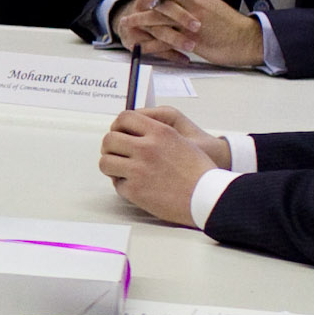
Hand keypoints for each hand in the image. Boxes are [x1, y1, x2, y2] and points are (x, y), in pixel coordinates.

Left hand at [97, 104, 230, 224]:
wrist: (208, 196)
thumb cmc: (199, 170)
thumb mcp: (181, 140)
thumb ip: (157, 133)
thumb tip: (133, 131)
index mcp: (160, 132)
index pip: (124, 118)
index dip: (118, 126)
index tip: (121, 134)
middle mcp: (146, 148)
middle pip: (109, 139)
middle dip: (110, 147)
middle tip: (117, 155)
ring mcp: (138, 170)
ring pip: (105, 162)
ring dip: (112, 166)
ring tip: (122, 171)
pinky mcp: (135, 190)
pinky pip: (116, 184)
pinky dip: (123, 185)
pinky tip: (136, 186)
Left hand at [120, 0, 264, 68]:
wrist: (248, 39)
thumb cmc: (232, 25)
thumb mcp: (213, 6)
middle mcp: (194, 2)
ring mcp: (192, 19)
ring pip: (160, 12)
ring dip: (140, 16)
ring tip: (127, 21)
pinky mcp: (191, 37)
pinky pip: (166, 36)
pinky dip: (150, 38)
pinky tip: (140, 42)